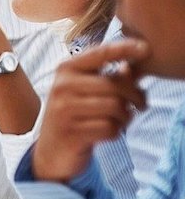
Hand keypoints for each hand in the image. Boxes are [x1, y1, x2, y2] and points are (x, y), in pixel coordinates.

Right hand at [31, 39, 148, 181]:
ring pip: (114, 107)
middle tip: (142, 104)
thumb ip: (108, 77)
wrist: (51, 150)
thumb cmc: (74, 116)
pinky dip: (116, 132)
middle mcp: (62, 86)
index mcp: (66, 70)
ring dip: (125, 116)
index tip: (146, 49)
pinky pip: (110, 128)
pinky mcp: (71, 132)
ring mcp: (64, 110)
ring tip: (121, 120)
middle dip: (135, 96)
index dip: (126, 48)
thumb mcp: (85, 91)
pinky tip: (109, 132)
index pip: (101, 53)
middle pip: (114, 84)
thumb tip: (132, 67)